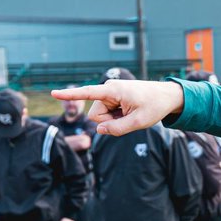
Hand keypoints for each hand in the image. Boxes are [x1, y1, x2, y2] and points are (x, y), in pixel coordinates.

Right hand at [52, 80, 184, 136]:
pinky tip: (130, 111)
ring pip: (102, 117)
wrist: (167, 96)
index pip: (87, 93)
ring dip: (116, 119)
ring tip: (131, 112)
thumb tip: (99, 130)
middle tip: (130, 116)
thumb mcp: (139, 122)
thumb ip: (117, 129)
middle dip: (110, 121)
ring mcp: (110, 94)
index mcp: (113, 91)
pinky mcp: (113, 98)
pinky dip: (118, 117)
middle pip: (97, 116)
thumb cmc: (154, 106)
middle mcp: (108, 90)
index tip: (53, 93)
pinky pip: (108, 114)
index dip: (69, 95)